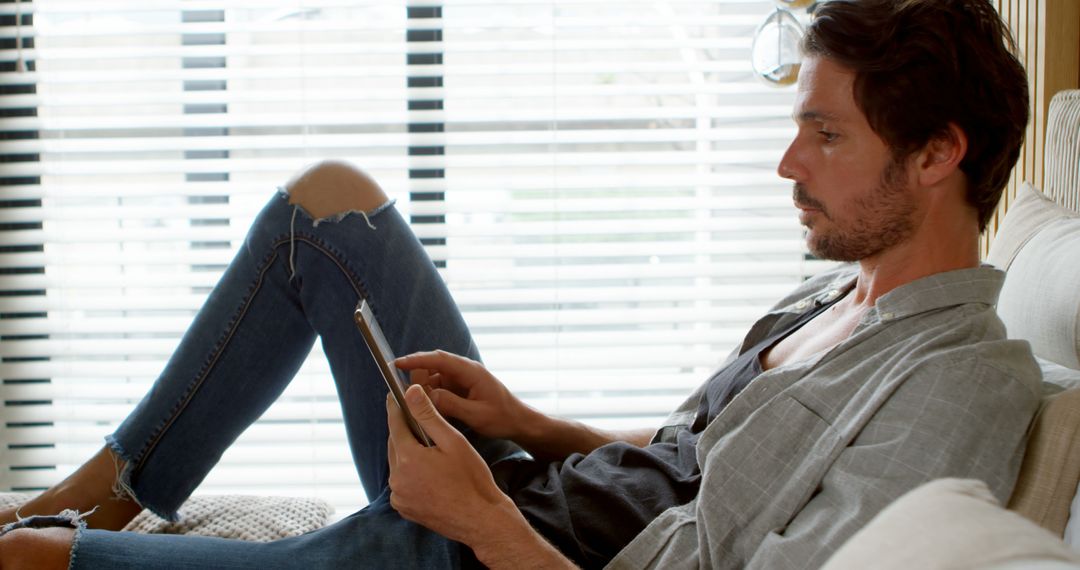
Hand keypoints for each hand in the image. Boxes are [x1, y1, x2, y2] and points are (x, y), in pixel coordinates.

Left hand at [386, 384, 519, 546]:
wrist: (480, 519)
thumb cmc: (472, 479)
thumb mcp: (453, 441)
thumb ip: (428, 415)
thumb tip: (410, 392)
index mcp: (408, 459)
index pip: (395, 424)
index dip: (395, 407)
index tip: (394, 394)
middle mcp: (397, 479)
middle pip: (395, 444)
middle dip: (405, 431)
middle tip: (419, 420)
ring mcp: (399, 496)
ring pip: (398, 463)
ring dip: (408, 453)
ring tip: (429, 448)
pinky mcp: (403, 508)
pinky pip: (401, 482)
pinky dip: (409, 473)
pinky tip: (428, 471)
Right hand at [395, 350, 537, 441]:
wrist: (518, 422)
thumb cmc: (502, 417)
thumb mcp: (476, 414)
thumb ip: (451, 404)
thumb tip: (426, 396)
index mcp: (471, 371)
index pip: (439, 359)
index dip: (417, 360)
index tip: (398, 363)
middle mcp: (464, 371)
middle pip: (433, 366)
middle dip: (417, 378)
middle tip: (403, 394)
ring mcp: (462, 379)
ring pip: (434, 378)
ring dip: (423, 390)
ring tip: (413, 405)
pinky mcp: (460, 388)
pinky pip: (439, 388)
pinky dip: (430, 396)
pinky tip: (425, 409)